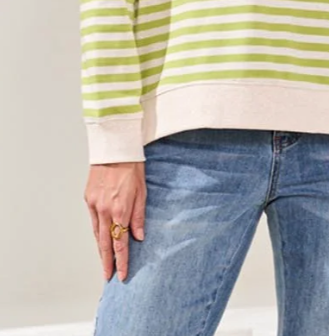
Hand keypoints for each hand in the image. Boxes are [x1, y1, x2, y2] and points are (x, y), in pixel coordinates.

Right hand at [84, 161, 145, 281]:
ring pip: (96, 233)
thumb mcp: (142, 192)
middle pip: (104, 243)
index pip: (120, 243)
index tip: (121, 275)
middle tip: (107, 276)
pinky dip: (96, 232)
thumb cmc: (132, 167)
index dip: (121, 261)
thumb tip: (139, 236)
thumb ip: (139, 216)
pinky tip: (99, 239)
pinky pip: (92, 220)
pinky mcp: (88, 198)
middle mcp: (104, 210)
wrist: (114, 148)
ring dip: (100, 249)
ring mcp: (94, 204)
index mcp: (120, 210)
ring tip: (104, 262)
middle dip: (107, 262)